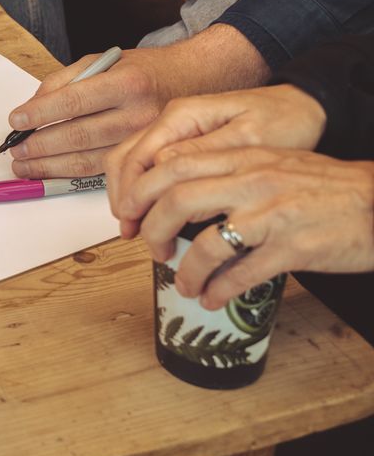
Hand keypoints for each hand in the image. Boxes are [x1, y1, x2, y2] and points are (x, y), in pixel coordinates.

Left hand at [6, 25, 269, 179]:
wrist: (197, 81)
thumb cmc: (144, 70)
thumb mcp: (106, 60)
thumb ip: (65, 80)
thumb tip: (31, 107)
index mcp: (128, 82)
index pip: (74, 100)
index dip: (40, 113)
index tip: (15, 120)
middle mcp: (140, 113)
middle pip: (79, 135)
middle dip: (40, 145)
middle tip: (14, 150)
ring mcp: (146, 140)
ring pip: (89, 159)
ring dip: (50, 165)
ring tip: (24, 165)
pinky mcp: (146, 159)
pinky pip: (103, 171)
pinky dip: (71, 173)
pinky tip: (51, 172)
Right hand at [107, 84, 325, 236]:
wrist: (304, 106)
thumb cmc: (284, 120)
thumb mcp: (249, 138)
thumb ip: (204, 151)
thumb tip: (162, 167)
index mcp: (183, 116)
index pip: (138, 157)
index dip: (130, 195)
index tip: (133, 226)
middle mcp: (172, 120)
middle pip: (126, 159)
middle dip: (124, 198)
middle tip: (132, 233)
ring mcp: (175, 130)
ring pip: (132, 162)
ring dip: (130, 195)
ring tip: (137, 228)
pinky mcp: (184, 141)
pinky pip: (150, 165)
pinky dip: (144, 189)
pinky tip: (152, 211)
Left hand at [123, 147, 373, 308]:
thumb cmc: (326, 186)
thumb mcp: (273, 163)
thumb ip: (229, 171)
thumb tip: (178, 191)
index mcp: (244, 157)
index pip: (174, 164)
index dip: (141, 190)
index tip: (129, 212)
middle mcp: (253, 181)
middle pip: (178, 200)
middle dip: (153, 229)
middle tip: (152, 249)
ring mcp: (273, 215)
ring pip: (208, 243)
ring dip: (187, 269)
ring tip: (184, 283)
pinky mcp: (294, 249)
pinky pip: (243, 274)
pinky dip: (219, 290)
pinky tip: (211, 298)